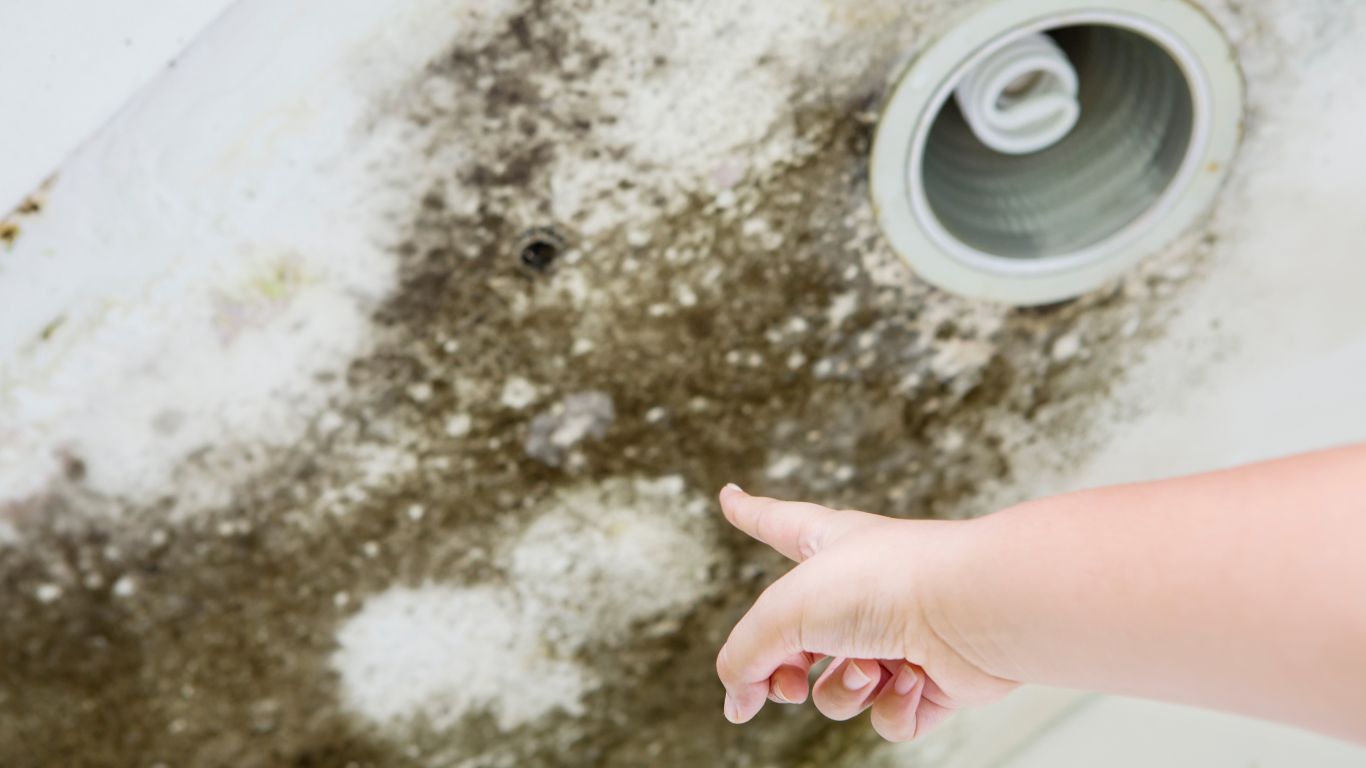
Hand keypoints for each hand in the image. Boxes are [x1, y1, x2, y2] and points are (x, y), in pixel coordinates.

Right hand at [714, 485, 1017, 741]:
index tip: (731, 498)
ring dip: (844, 690)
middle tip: (789, 681)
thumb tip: (736, 703)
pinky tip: (912, 680)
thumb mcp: (785, 611)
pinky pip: (888, 715)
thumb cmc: (886, 582)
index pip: (774, 524)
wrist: (972, 609)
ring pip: (838, 690)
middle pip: (796, 642)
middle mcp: (860, 589)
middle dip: (785, 672)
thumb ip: (744, 657)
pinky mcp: (930, 679)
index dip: (748, 513)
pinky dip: (893, 707)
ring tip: (871, 667)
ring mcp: (895, 635)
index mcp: (826, 547)